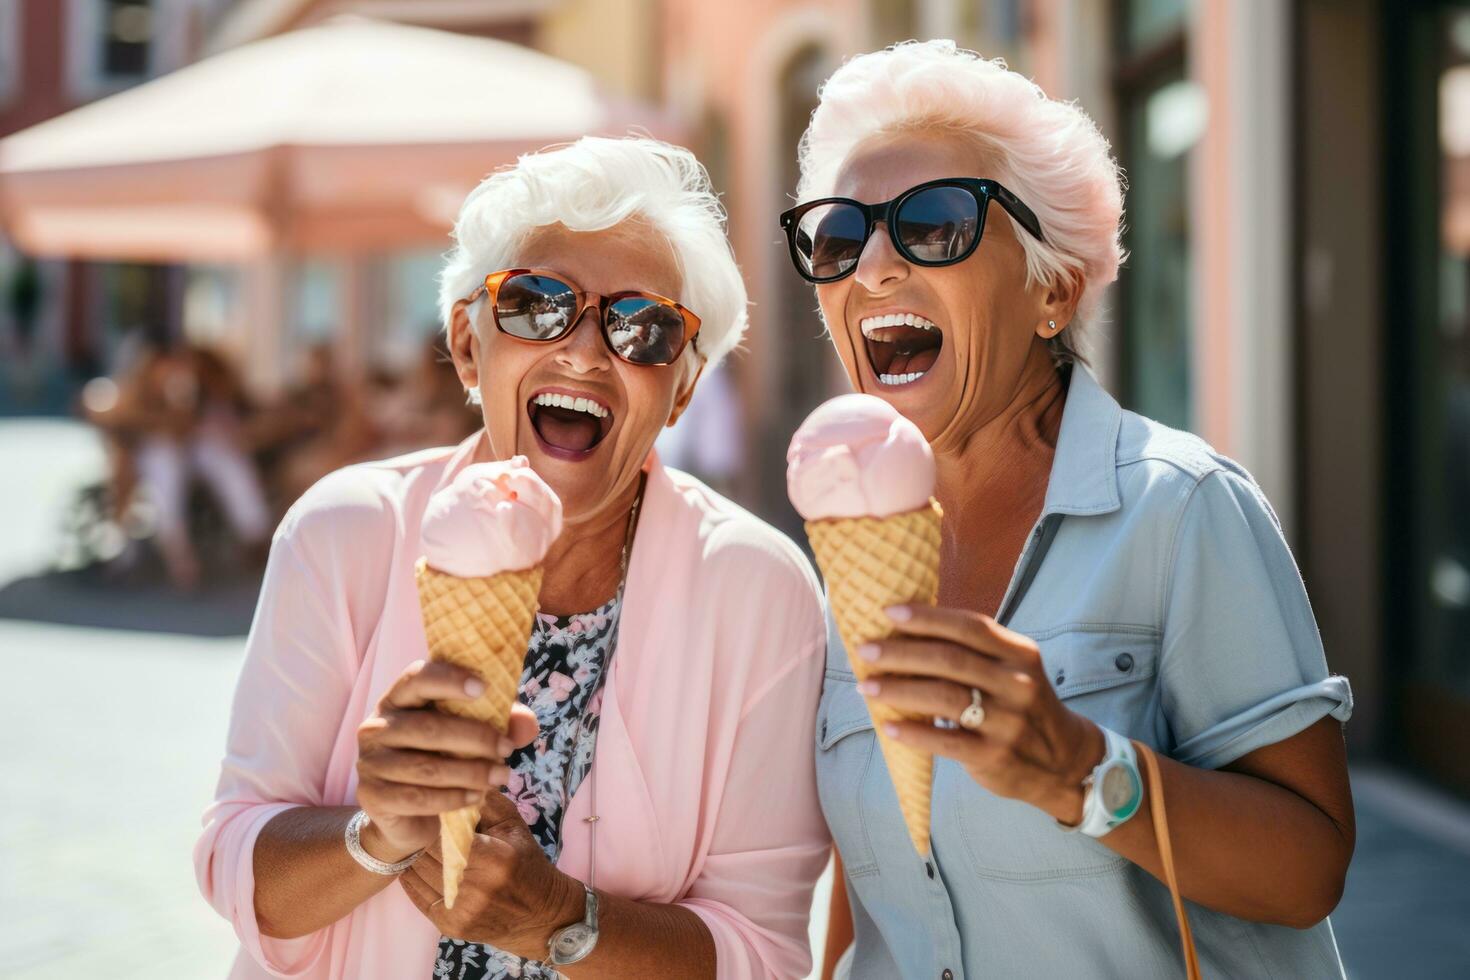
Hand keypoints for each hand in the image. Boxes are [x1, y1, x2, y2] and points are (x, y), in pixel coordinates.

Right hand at [355, 659, 537, 861]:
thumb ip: (501, 723)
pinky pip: (418, 798)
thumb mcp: (471, 735)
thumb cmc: (442, 757)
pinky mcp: (371, 795)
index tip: (483, 687)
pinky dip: (453, 798)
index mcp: (399, 698)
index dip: (449, 679)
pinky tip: (476, 797)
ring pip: (426, 767)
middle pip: (428, 727)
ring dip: (471, 772)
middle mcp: (377, 725)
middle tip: (507, 749)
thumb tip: (528, 723)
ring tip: (501, 776)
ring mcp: (370, 761)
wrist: (406, 812)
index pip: (418, 678)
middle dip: (476, 738)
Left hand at [398, 790, 584, 959]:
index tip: (431, 808)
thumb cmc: (526, 862)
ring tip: (416, 842)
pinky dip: (412, 878)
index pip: (447, 833)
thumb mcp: (514, 826)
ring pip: (420, 874)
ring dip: (416, 856)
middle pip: (430, 853)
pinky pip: (418, 896)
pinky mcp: (451, 927)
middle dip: (423, 836)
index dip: (435, 820)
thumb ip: (487, 802)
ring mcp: (462, 910)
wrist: (540, 914)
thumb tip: (459, 776)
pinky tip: (415, 864)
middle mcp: (477, 887)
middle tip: (417, 822)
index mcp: (494, 857)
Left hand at [858, 605, 1104, 823]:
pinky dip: (913, 732)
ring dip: (898, 689)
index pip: (970, 626)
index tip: (888, 611)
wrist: (1064, 761)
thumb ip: (973, 652)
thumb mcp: (1013, 670)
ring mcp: (1008, 721)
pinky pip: (946, 741)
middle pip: (950, 660)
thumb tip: (906, 632)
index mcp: (1020, 654)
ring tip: (866, 686)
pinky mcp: (995, 756)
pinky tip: (888, 725)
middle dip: (901, 652)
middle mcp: (1018, 683)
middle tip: (866, 650)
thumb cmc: (1021, 705)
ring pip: (944, 697)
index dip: (927, 617)